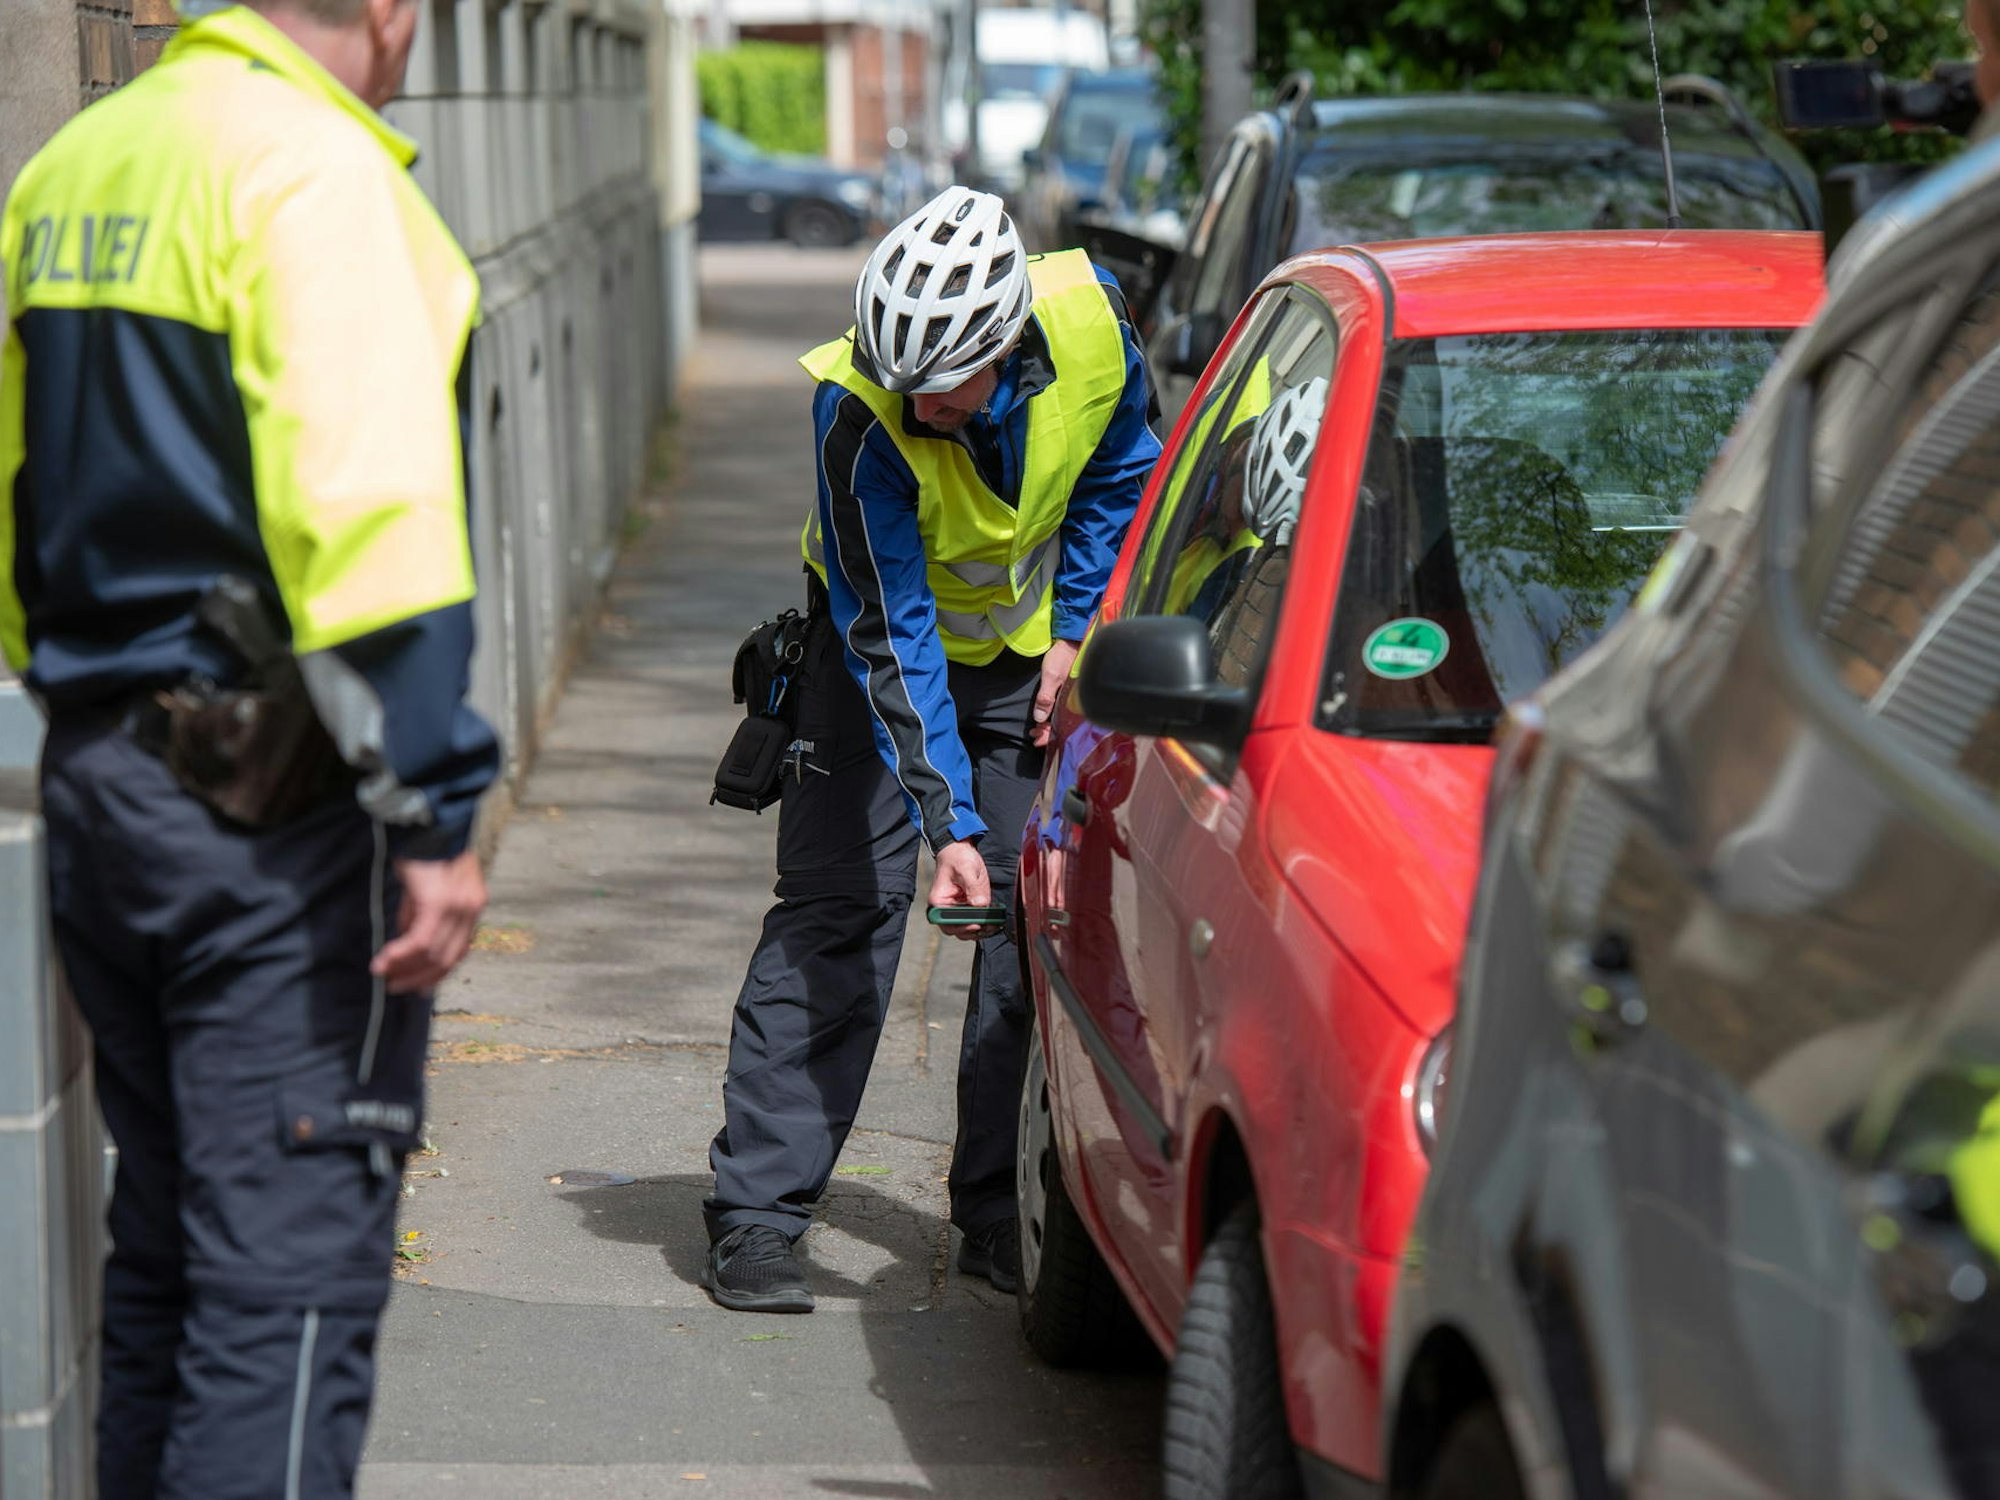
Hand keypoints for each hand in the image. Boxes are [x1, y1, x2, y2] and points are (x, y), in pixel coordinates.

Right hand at [372, 851, 487, 991]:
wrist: (426, 816)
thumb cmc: (423, 846)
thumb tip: (406, 935)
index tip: (417, 987)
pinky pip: (420, 941)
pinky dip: (399, 956)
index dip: (437, 972)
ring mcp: (458, 906)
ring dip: (406, 969)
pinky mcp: (439, 902)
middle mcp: (471, 907)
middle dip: (420, 977)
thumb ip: (420, 911)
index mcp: (473, 904)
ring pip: (434, 954)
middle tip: (395, 987)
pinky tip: (382, 962)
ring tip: (383, 975)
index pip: (459, 950)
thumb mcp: (426, 884)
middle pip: (450, 959)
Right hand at [928, 839, 997, 942]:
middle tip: (989, 925)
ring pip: (967, 929)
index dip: (962, 926)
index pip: (947, 922)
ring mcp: (956, 910)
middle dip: (974, 930)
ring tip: (995, 923)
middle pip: (957, 930)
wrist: (959, 852)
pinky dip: (984, 924)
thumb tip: (980, 904)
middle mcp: (945, 909)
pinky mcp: (966, 908)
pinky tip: (995, 920)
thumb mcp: (966, 869)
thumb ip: (973, 887)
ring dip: (981, 930)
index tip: (976, 924)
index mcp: (939, 902)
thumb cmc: (957, 859)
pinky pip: (974, 921)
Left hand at [1032, 639, 1081, 747]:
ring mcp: (1073, 699)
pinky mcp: (1069, 694)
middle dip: (1049, 734)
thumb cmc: (1064, 657)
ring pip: (1063, 720)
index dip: (1050, 735)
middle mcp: (1076, 703)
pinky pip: (1062, 711)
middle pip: (1065, 726)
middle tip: (1034, 735)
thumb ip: (1046, 696)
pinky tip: (1046, 719)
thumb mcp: (1052, 675)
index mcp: (1074, 702)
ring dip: (1050, 727)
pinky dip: (1053, 717)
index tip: (1037, 739)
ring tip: (1037, 730)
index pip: (1065, 727)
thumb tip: (1039, 718)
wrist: (1072, 640)